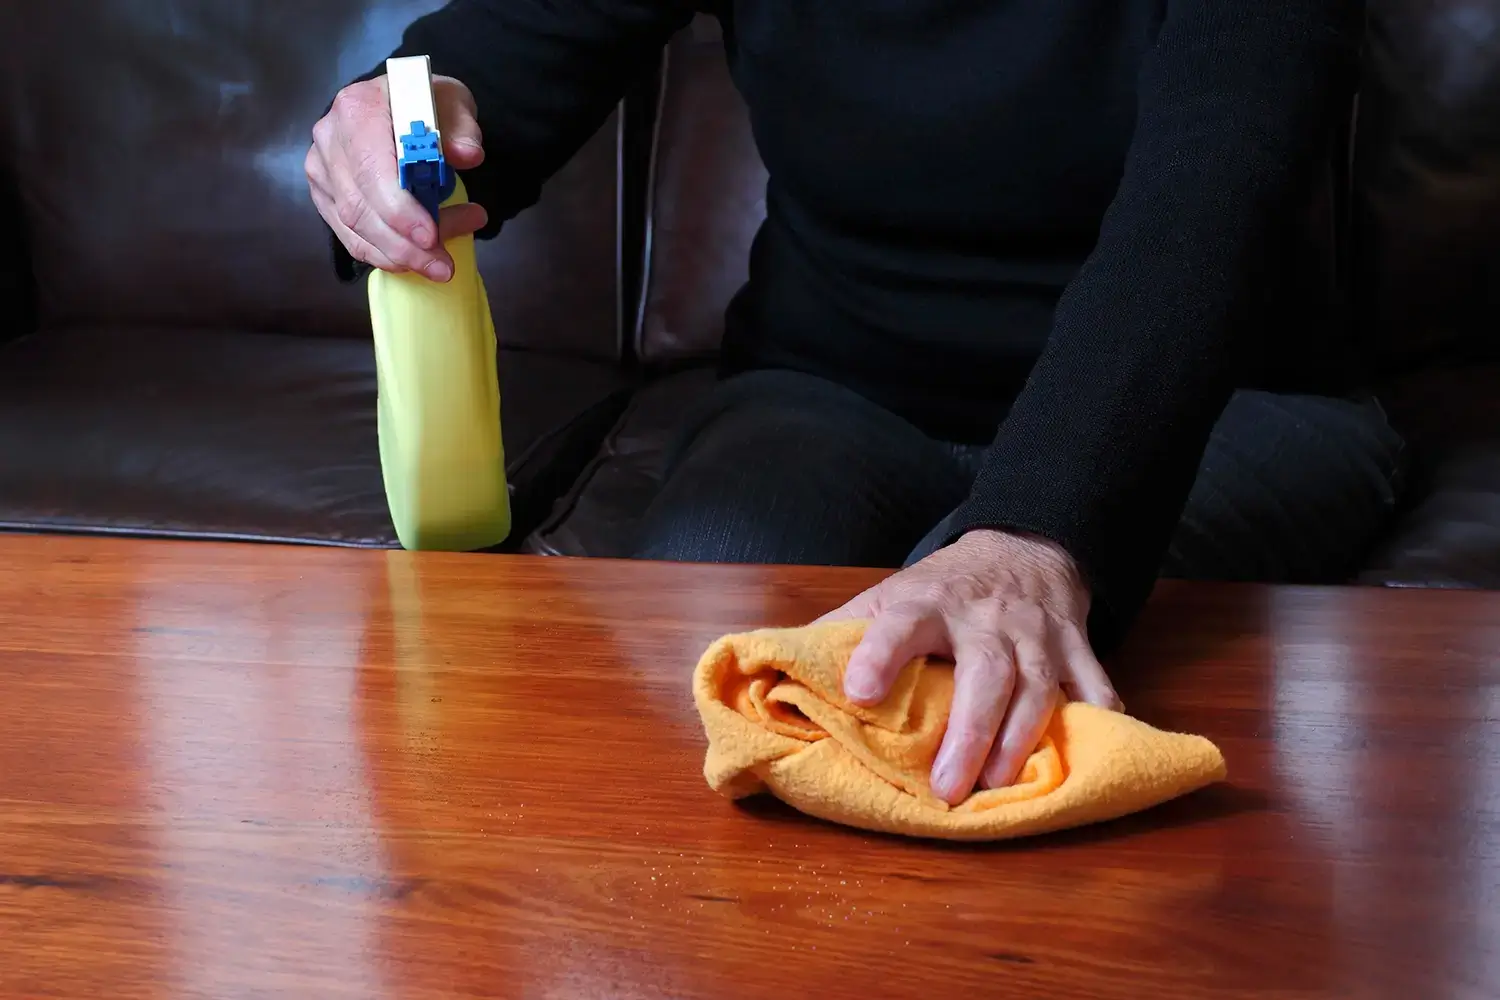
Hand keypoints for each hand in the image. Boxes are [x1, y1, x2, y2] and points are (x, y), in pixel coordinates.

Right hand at [306, 74, 488, 280]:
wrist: (397, 102)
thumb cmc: (425, 103)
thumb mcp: (452, 102)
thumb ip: (461, 128)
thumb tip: (467, 155)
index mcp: (358, 109)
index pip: (372, 169)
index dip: (399, 210)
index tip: (431, 236)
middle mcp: (330, 139)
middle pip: (360, 207)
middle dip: (404, 245)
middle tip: (444, 265)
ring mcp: (322, 169)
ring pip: (354, 227)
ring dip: (399, 255)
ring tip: (440, 264)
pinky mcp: (324, 194)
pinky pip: (349, 236)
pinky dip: (384, 255)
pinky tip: (414, 260)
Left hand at [817, 529, 1121, 804]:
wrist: (1024, 549)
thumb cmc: (943, 589)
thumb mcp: (888, 596)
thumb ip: (841, 633)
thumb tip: (774, 671)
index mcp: (925, 604)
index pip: (897, 625)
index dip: (878, 656)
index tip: (860, 692)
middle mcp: (984, 619)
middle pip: (984, 673)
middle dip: (967, 732)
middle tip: (946, 789)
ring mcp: (1036, 634)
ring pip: (1037, 687)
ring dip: (1018, 740)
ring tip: (997, 786)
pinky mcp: (1076, 647)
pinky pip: (1094, 685)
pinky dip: (1096, 720)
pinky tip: (1086, 757)